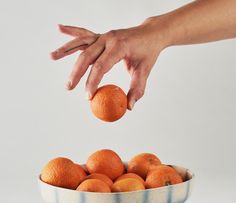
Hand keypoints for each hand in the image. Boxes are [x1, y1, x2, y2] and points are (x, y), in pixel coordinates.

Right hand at [50, 20, 166, 109]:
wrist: (151, 33)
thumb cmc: (148, 53)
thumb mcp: (144, 71)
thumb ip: (136, 89)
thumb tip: (129, 107)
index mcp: (119, 46)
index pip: (101, 66)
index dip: (93, 82)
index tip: (88, 96)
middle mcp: (109, 38)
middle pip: (87, 56)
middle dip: (77, 73)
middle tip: (69, 88)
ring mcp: (104, 35)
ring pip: (82, 43)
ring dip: (66, 50)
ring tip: (52, 57)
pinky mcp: (101, 35)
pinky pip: (84, 34)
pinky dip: (71, 32)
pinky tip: (59, 28)